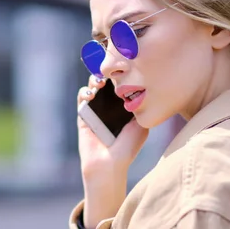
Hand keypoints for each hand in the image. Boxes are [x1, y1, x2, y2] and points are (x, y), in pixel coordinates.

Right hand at [77, 76, 148, 228]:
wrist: (110, 164)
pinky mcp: (84, 115)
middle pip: (107, 83)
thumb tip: (147, 87)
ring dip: (95, 80)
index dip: (123, 74)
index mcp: (124, 107)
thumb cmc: (128, 148)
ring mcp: (96, 109)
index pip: (123, 85)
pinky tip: (92, 94)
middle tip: (110, 70)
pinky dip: (85, 92)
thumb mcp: (141, 125)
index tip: (126, 64)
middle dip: (107, 73)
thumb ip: (142, 107)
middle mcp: (110, 106)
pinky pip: (82, 99)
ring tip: (100, 81)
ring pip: (94, 87)